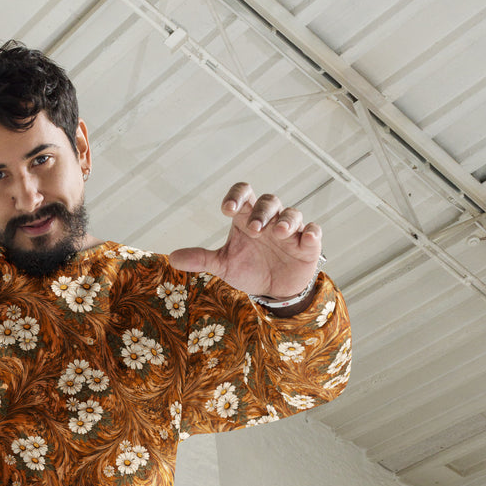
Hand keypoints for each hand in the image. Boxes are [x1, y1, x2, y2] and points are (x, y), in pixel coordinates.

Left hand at [168, 182, 321, 298]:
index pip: (243, 195)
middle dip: (261, 213)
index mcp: (247, 218)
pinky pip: (313, 232)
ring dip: (285, 220)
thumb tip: (172, 258)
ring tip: (278, 232)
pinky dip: (311, 233)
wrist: (273, 290)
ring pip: (291, 213)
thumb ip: (201, 259)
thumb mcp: (223, 265)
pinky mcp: (307, 244)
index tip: (227, 208)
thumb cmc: (248, 269)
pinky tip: (305, 239)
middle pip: (268, 202)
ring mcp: (290, 230)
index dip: (236, 195)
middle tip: (254, 230)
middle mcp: (269, 220)